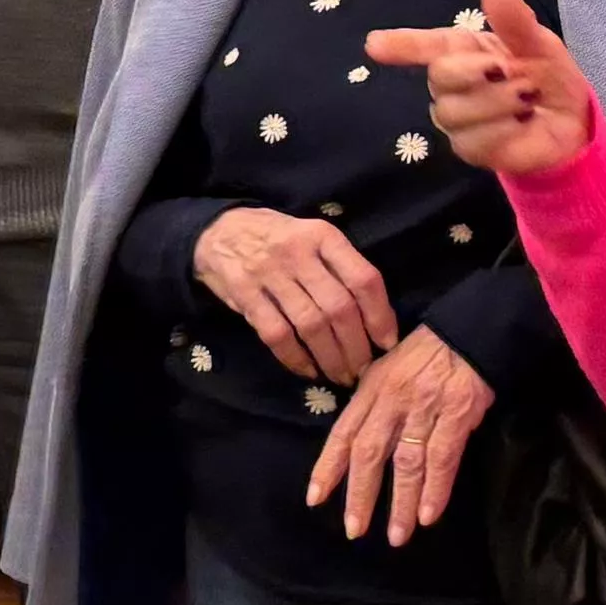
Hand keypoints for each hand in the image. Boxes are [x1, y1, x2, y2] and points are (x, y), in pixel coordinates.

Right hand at [192, 205, 399, 386]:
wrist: (217, 229)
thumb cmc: (278, 238)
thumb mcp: (313, 236)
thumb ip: (341, 267)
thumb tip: (377, 318)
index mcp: (323, 236)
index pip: (363, 279)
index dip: (381, 316)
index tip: (387, 343)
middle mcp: (297, 252)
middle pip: (339, 308)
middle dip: (356, 347)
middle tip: (363, 370)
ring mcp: (268, 273)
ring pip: (310, 325)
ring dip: (330, 358)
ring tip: (340, 375)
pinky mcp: (244, 293)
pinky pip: (276, 333)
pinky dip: (295, 357)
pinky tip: (308, 370)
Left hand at [307, 327, 494, 547]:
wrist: (468, 334)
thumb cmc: (424, 355)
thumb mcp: (385, 371)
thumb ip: (369, 404)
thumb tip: (351, 438)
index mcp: (370, 392)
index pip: (343, 434)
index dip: (328, 467)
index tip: (314, 498)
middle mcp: (391, 402)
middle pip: (369, 453)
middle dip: (360, 495)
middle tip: (353, 530)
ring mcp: (425, 409)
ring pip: (406, 462)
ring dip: (400, 503)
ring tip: (396, 536)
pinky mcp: (457, 416)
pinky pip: (443, 457)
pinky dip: (435, 489)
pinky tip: (428, 515)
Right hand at [368, 0, 599, 180]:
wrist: (572, 122)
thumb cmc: (548, 76)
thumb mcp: (539, 43)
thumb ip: (514, 18)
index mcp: (464, 50)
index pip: (426, 45)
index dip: (401, 44)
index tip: (374, 45)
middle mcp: (452, 84)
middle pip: (439, 76)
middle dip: (476, 72)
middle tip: (511, 71)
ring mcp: (457, 118)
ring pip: (454, 111)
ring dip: (499, 102)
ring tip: (527, 101)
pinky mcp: (469, 150)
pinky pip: (471, 140)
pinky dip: (504, 130)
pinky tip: (522, 124)